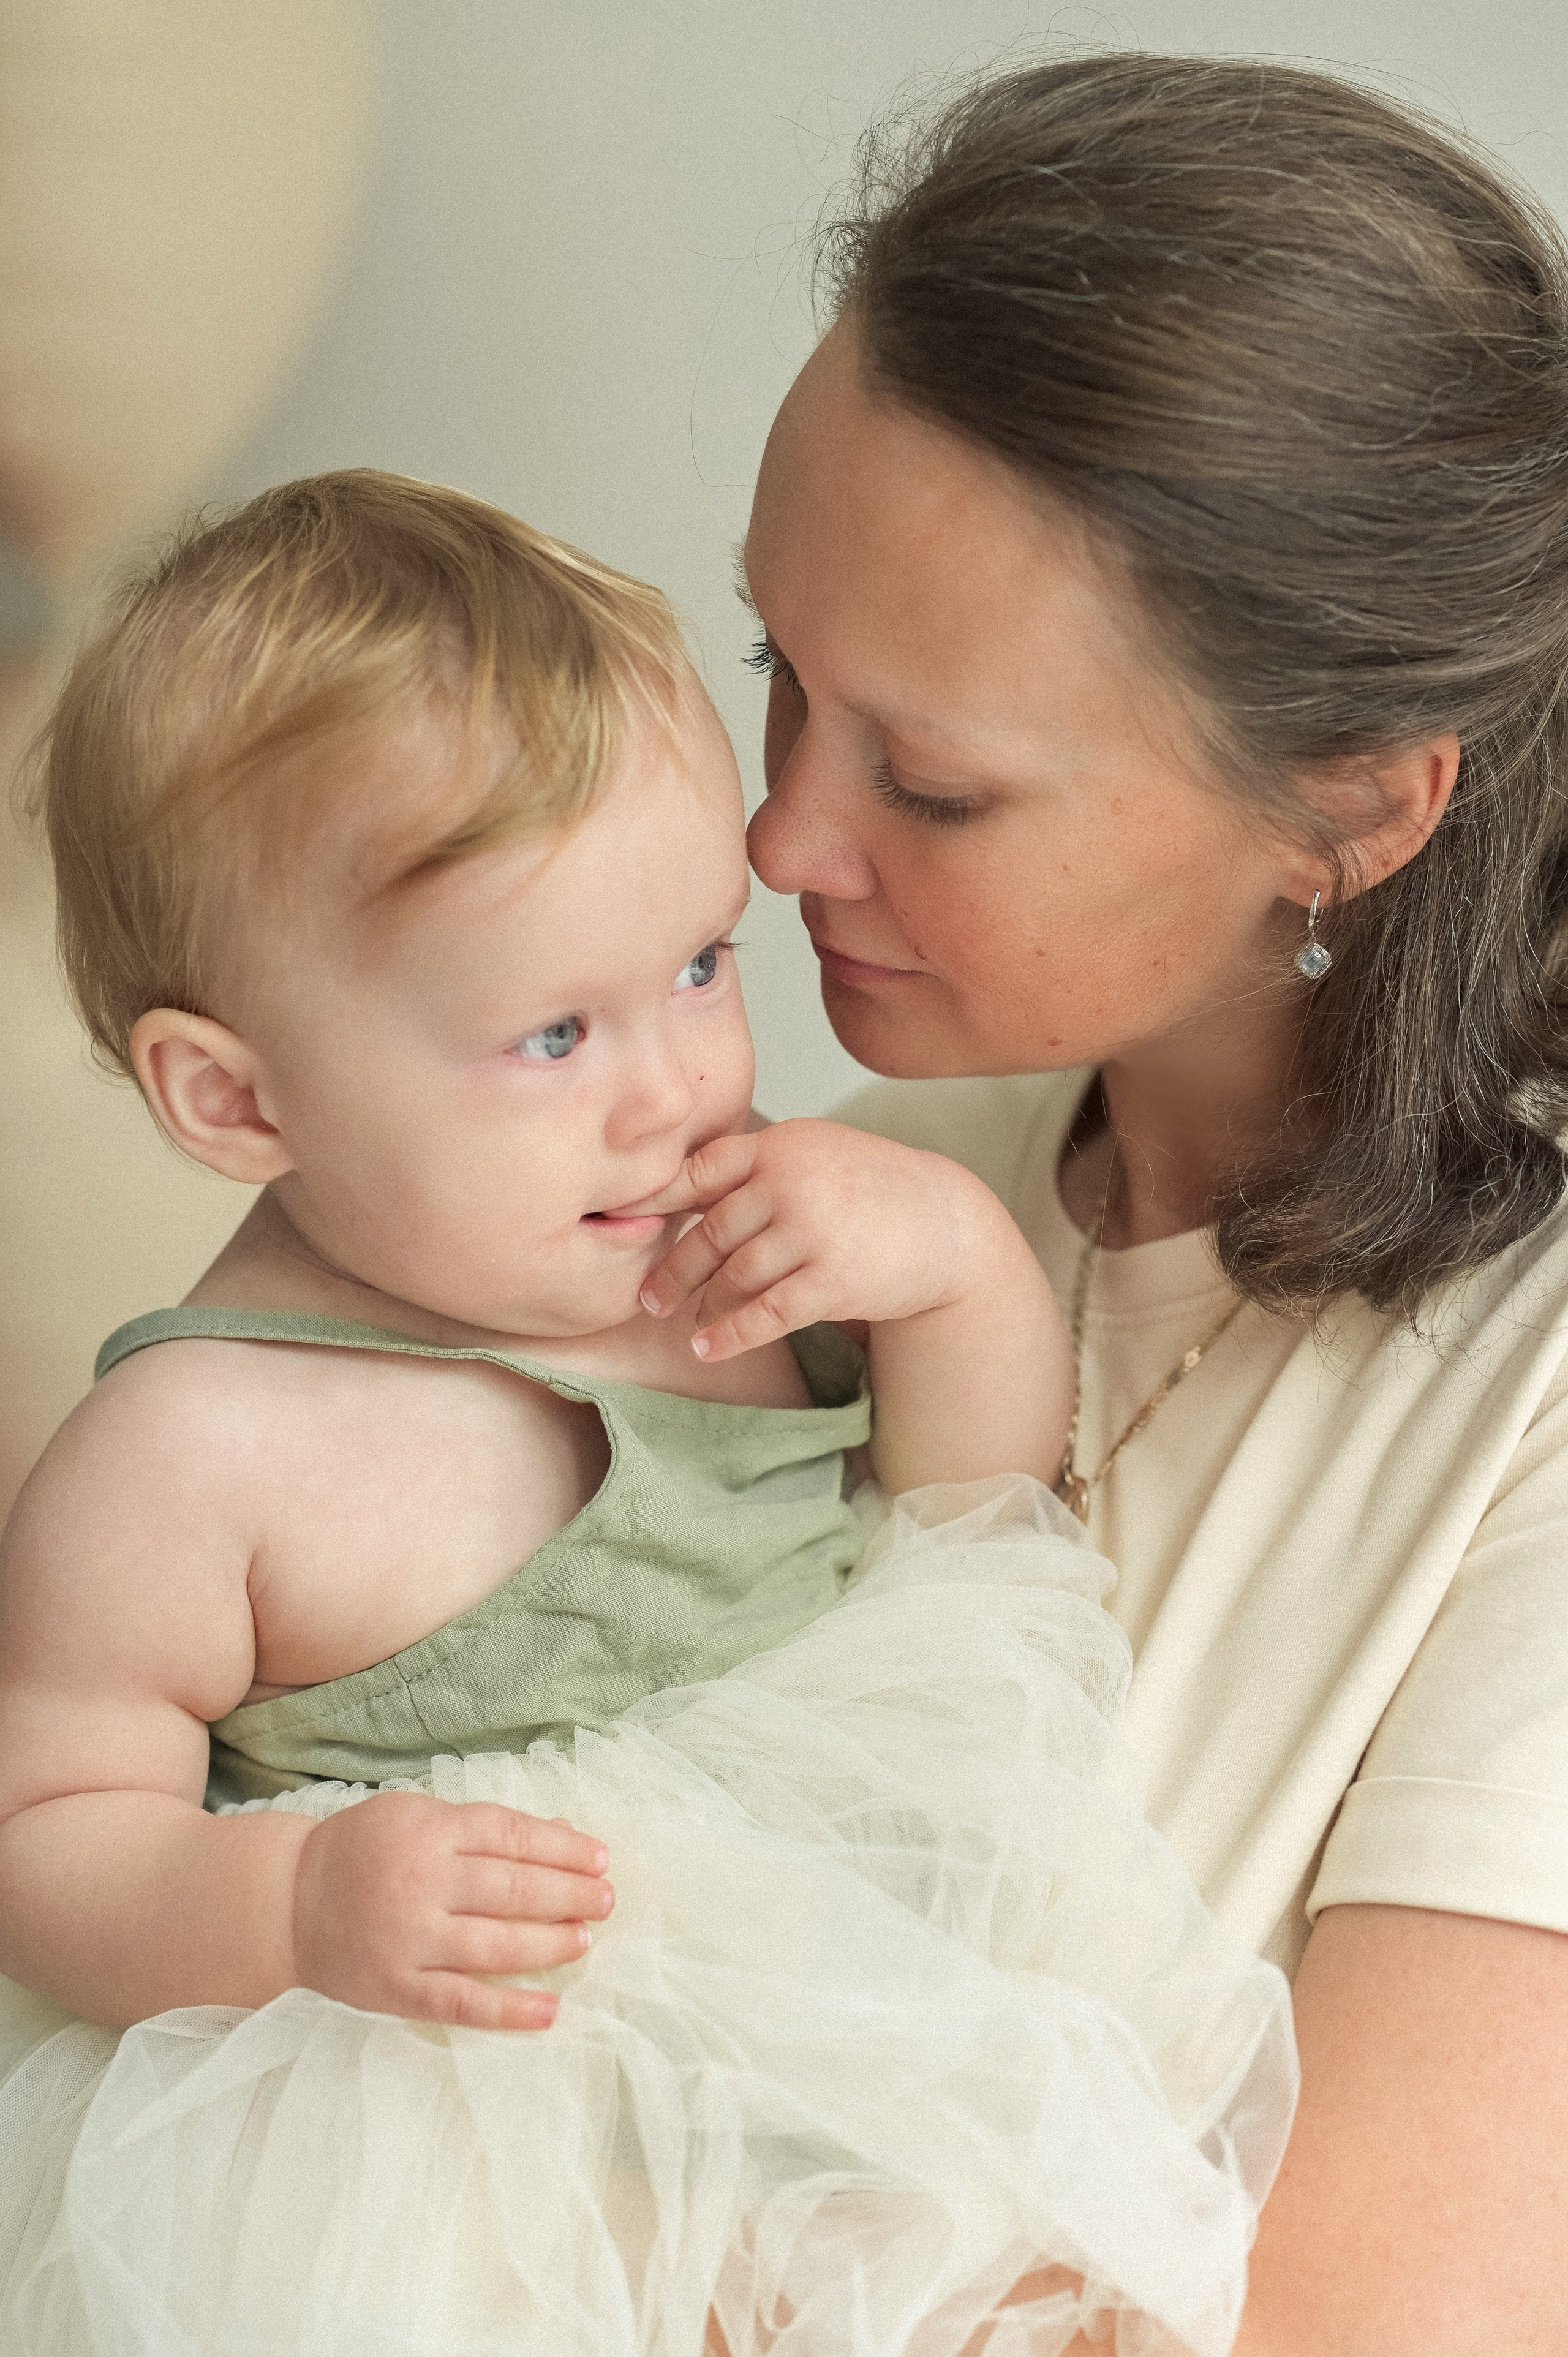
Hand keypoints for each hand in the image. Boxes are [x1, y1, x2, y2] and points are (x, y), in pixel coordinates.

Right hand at [290, 1790, 613, 2029]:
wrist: (285, 1903)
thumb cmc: (362, 1850)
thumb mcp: (416, 1816)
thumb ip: (481, 1827)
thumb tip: (559, 1833)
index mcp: (428, 1831)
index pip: (513, 1836)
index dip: (563, 1847)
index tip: (600, 1858)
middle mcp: (422, 1882)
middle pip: (513, 1888)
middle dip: (569, 1894)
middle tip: (607, 1900)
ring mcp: (409, 1939)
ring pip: (496, 1944)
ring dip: (550, 1943)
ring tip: (584, 1940)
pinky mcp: (396, 1988)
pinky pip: (461, 2001)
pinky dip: (508, 2009)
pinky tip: (548, 2011)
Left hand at [636, 1119, 1013, 1361]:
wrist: (946, 1223)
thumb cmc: (870, 1190)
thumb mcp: (816, 1155)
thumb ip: (757, 1167)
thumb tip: (676, 1193)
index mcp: (782, 1145)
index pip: (701, 1171)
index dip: (655, 1198)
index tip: (620, 1222)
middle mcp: (792, 1182)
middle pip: (711, 1233)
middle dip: (674, 1271)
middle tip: (649, 1298)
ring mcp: (813, 1230)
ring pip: (734, 1277)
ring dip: (703, 1306)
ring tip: (688, 1323)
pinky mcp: (833, 1280)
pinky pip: (764, 1315)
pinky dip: (729, 1335)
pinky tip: (707, 1349)